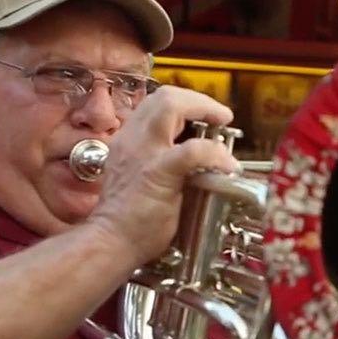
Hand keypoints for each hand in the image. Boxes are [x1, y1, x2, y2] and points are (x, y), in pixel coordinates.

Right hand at [86, 86, 239, 264]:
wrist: (110, 242)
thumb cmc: (127, 220)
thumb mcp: (138, 178)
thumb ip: (158, 162)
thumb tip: (191, 158)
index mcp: (128, 140)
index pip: (155, 105)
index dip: (184, 104)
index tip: (204, 117)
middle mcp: (132, 139)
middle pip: (165, 96)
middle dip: (198, 100)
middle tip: (219, 116)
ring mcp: (143, 153)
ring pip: (173, 106)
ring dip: (206, 110)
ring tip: (223, 124)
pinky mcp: (158, 172)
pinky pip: (192, 150)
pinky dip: (215, 152)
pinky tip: (227, 164)